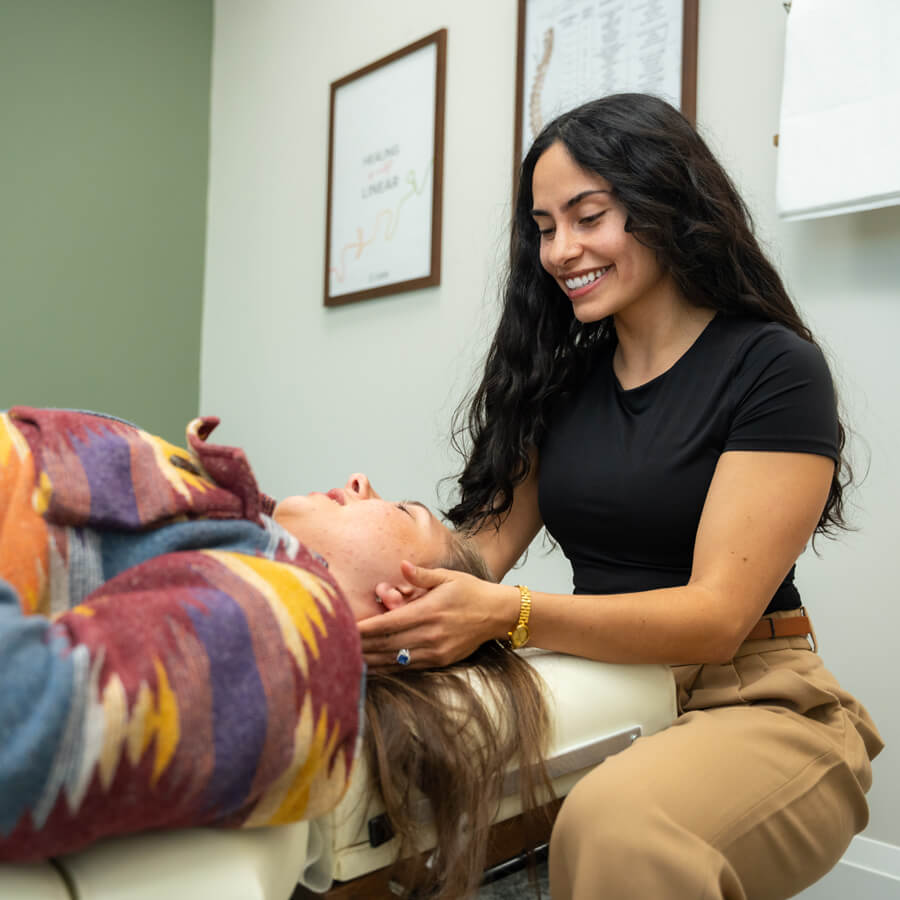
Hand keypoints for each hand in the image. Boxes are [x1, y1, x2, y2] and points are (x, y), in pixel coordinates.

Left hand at [358, 561, 516, 669]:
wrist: (498, 614)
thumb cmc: (470, 591)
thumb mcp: (448, 577)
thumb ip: (422, 575)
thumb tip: (402, 565)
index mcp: (429, 611)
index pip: (388, 623)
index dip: (365, 629)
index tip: (345, 629)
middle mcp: (431, 634)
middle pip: (386, 644)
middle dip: (360, 646)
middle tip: (336, 646)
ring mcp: (436, 651)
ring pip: (395, 659)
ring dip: (370, 660)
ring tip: (347, 660)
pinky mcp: (440, 661)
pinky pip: (408, 666)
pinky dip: (388, 667)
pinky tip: (372, 666)